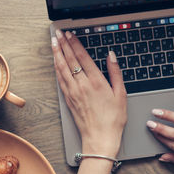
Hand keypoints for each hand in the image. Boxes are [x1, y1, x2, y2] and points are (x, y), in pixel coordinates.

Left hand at [51, 30, 126, 157]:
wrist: (100, 139)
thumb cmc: (112, 119)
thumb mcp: (121, 94)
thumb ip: (115, 73)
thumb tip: (111, 56)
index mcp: (96, 82)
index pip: (82, 57)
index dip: (75, 43)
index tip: (70, 34)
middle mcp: (82, 85)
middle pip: (70, 60)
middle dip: (63, 44)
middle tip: (58, 34)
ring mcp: (73, 92)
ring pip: (62, 68)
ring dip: (57, 54)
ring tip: (53, 43)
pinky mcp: (68, 100)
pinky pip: (60, 80)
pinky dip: (57, 69)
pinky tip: (55, 63)